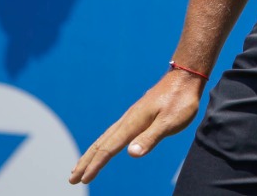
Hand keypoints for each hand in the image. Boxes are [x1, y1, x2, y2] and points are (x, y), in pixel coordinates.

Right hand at [69, 69, 205, 184]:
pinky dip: (102, 144)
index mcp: (133, 123)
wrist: (185, 78)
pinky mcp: (136, 116)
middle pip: (101, 143)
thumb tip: (131, 154)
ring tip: (80, 167)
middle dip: (85, 162)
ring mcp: (130, 117)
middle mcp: (127, 120)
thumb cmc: (180, 101)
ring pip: (105, 138)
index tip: (83, 179)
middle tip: (71, 179)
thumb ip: (151, 138)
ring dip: (91, 154)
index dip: (96, 165)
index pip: (109, 148)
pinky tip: (104, 147)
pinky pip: (113, 133)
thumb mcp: (170, 122)